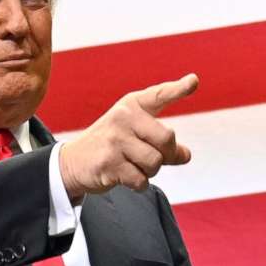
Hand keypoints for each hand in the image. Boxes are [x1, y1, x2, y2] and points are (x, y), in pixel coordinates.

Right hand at [57, 74, 197, 197]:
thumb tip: (186, 155)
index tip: (194, 82)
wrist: (72, 162)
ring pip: (155, 162)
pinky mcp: (108, 163)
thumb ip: (161, 142)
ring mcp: (114, 140)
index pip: (159, 95)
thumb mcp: (134, 134)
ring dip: (150, 172)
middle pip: (166, 139)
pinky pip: (140, 180)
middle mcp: (123, 118)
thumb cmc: (110, 146)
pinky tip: (125, 177)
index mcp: (132, 105)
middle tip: (157, 160)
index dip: (179, 89)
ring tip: (135, 167)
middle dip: (168, 155)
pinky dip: (138, 184)